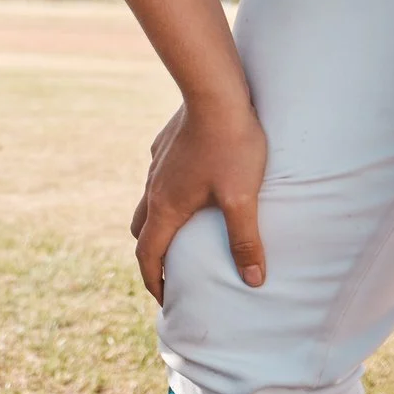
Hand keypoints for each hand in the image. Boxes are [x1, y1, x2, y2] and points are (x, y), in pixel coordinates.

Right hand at [129, 93, 269, 302]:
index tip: (165, 300)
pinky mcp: (165, 146)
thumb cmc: (231, 146)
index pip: (148, 255)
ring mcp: (157, 165)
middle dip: (151, 255)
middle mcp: (154, 188)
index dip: (153, 282)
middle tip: (169, 271)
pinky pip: (159, 177)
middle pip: (141, 231)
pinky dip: (168, 194)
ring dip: (158, 224)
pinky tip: (192, 186)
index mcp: (167, 207)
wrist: (214, 92)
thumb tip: (252, 280)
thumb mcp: (243, 198)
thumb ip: (246, 240)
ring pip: (148, 203)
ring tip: (181, 232)